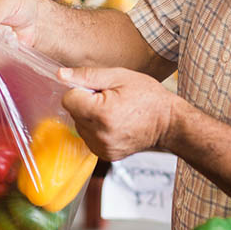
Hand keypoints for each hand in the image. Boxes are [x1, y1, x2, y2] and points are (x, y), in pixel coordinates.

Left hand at [58, 67, 179, 160]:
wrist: (169, 123)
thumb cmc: (148, 97)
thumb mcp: (119, 76)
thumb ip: (87, 75)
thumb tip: (61, 75)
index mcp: (102, 113)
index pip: (68, 99)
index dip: (82, 90)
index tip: (100, 90)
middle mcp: (100, 134)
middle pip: (73, 113)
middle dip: (86, 103)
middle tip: (111, 100)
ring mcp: (102, 147)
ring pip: (79, 126)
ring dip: (91, 117)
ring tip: (115, 112)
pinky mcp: (105, 154)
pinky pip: (89, 137)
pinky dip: (97, 129)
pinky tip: (115, 123)